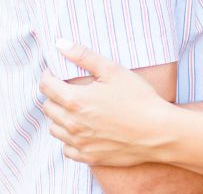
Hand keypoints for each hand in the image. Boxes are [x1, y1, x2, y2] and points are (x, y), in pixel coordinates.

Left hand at [40, 41, 172, 166]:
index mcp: (76, 101)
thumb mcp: (112, 70)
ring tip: (73, 107)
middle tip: (65, 86)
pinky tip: (81, 128)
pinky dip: (68, 137)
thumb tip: (60, 44)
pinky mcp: (88, 157)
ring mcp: (79, 144)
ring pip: (54, 129)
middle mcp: (72, 124)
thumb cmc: (137, 98)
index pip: (46, 87)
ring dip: (58, 116)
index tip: (54, 71)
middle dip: (52, 94)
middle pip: (47, 108)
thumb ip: (84, 56)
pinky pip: (66, 148)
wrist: (156, 132)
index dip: (47, 75)